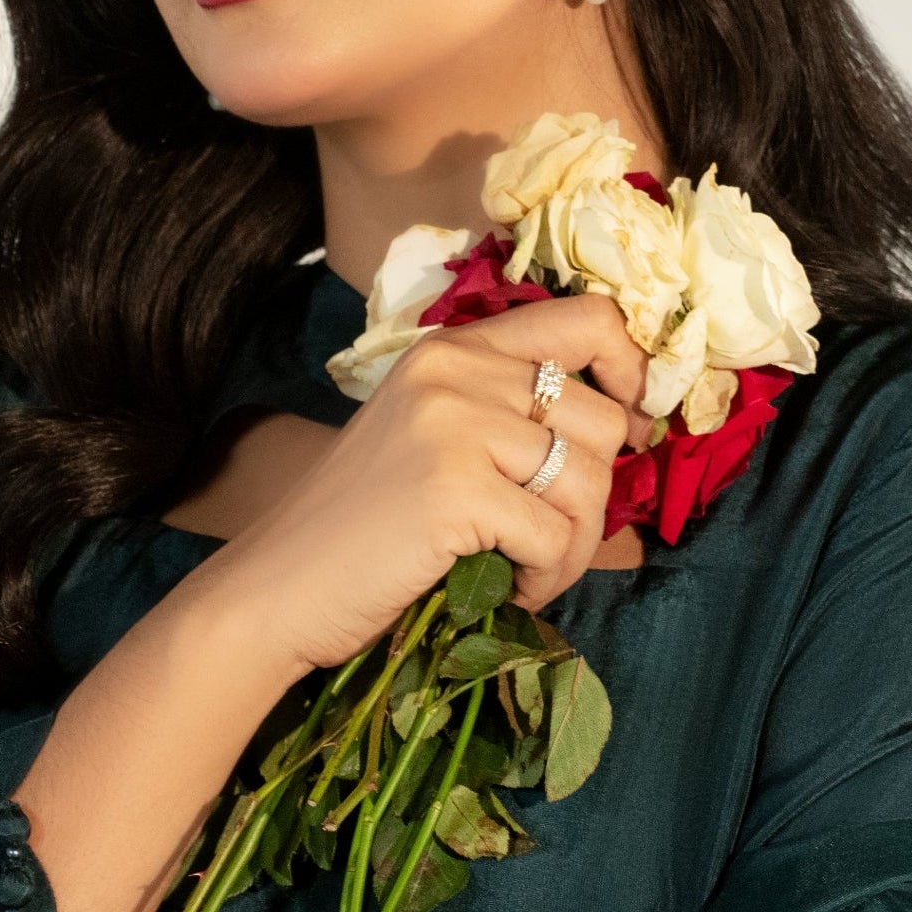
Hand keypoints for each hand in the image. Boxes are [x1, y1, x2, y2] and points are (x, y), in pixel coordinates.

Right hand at [197, 293, 649, 677]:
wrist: (276, 588)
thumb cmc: (362, 527)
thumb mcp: (432, 436)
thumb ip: (508, 412)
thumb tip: (632, 424)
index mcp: (454, 348)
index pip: (588, 320)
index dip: (634, 370)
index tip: (635, 425)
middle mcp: (455, 371)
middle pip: (602, 419)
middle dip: (591, 495)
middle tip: (546, 539)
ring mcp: (453, 425)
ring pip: (588, 481)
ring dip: (571, 547)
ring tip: (522, 572)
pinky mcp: (455, 490)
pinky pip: (555, 537)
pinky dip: (545, 578)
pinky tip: (502, 591)